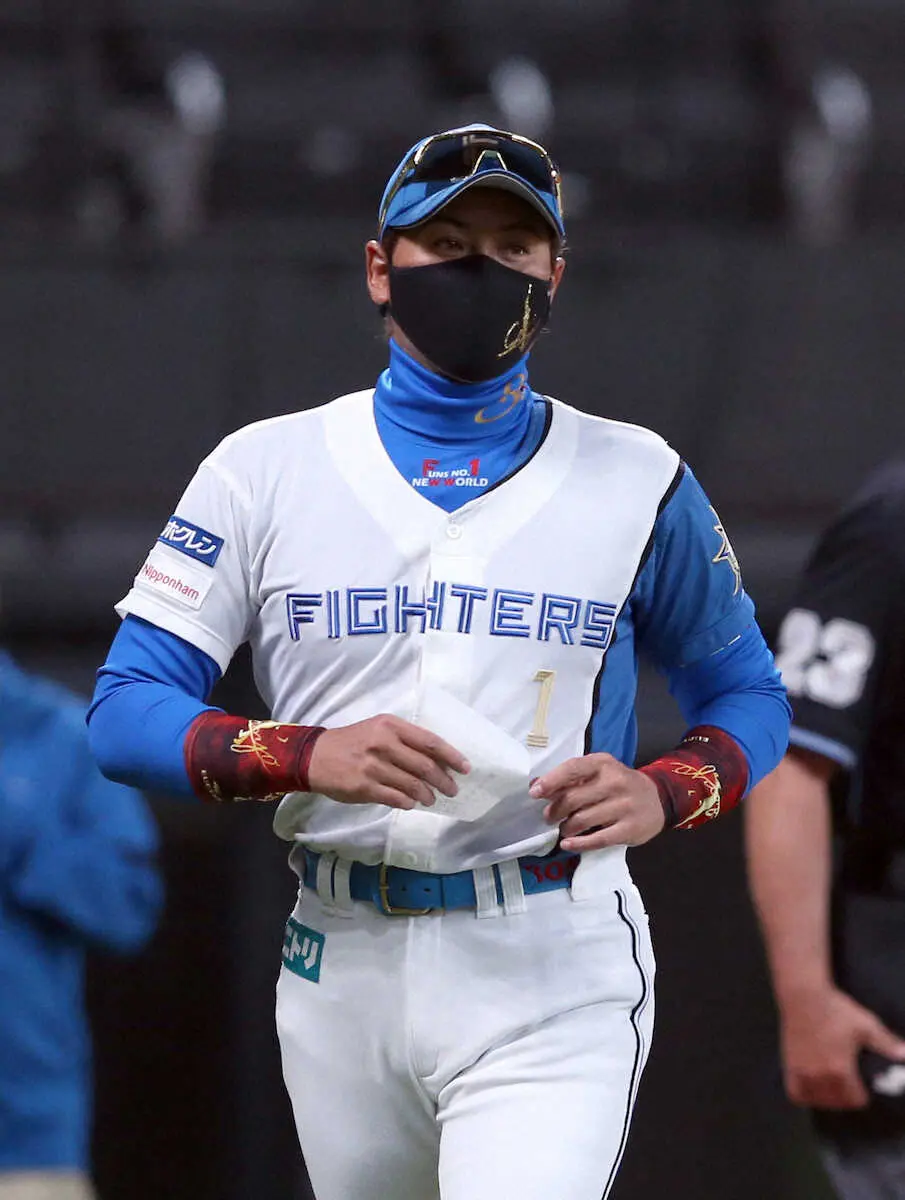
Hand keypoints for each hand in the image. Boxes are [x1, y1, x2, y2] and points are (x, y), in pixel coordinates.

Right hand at [307, 714, 469, 810]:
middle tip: (452, 790)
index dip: (451, 756)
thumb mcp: (378, 729)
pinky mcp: (364, 787)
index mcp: (391, 726)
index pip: (429, 741)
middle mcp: (383, 743)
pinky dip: (408, 803)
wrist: (315, 756)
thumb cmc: (352, 741)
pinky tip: (412, 803)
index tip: (466, 768)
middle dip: (444, 781)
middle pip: (425, 766)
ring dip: (427, 795)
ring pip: (412, 785)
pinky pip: (395, 798)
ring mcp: (373, 766)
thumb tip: (436, 760)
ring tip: (432, 799)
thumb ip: (404, 740)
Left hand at [529, 753, 665, 849]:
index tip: (534, 793)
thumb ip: (571, 778)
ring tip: (564, 828)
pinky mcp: (630, 829)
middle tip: (549, 817)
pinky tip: (567, 844)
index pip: (572, 768)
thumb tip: (537, 786)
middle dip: (555, 811)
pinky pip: (597, 839)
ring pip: (582, 820)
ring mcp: (624, 806)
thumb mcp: (599, 772)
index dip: (551, 781)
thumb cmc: (619, 785)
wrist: (658, 799)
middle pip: (573, 799)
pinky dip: (578, 844)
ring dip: (566, 828)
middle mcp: (615, 782)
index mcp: (604, 763)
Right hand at [780, 986, 904, 1108]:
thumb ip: (886, 1043)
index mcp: (840, 1070)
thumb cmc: (835, 1010)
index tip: (864, 1087)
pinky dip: (806, 1095)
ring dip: (827, 1099)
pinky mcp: (790, 1065)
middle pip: (837, 1103)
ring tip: (833, 1089)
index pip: (855, 1100)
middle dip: (847, 1098)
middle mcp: (820, 1076)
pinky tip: (813, 1088)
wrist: (803, 996)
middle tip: (851, 1088)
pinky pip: (796, 1093)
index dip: (863, 1096)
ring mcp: (802, 1072)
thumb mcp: (865, 1025)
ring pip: (817, 1100)